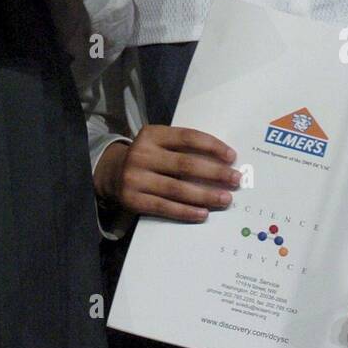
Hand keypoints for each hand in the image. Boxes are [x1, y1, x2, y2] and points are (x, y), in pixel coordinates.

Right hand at [94, 126, 239, 221]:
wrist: (112, 174)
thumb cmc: (148, 158)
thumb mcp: (159, 143)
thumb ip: (182, 148)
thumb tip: (222, 161)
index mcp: (151, 134)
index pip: (187, 138)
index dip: (211, 146)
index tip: (231, 156)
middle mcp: (142, 154)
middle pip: (185, 164)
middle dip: (215, 173)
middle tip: (235, 179)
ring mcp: (136, 178)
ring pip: (178, 189)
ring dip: (205, 195)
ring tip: (225, 198)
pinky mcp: (133, 200)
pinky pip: (165, 207)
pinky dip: (186, 211)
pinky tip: (203, 213)